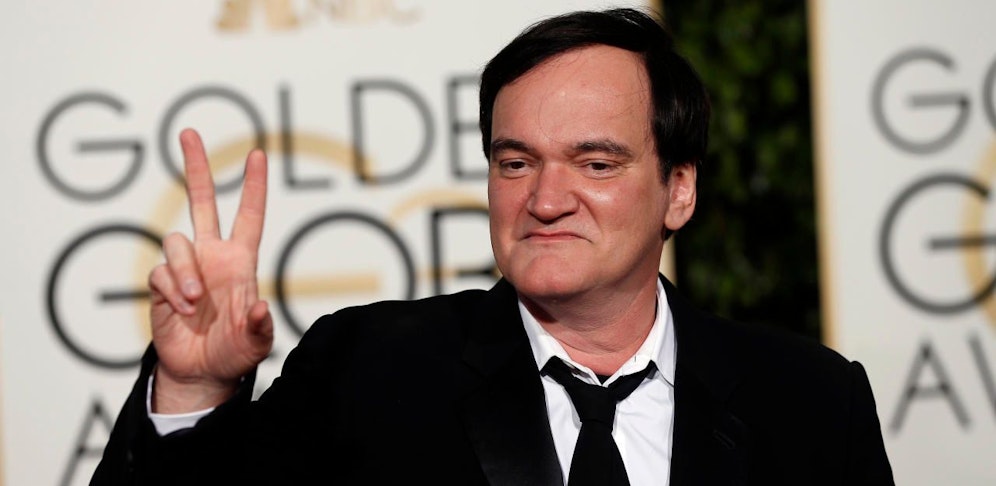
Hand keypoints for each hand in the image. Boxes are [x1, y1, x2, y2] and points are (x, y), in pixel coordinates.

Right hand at [149, 129, 272, 412]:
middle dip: (196, 167)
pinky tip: (184, 309)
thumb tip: (260, 306)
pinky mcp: (162, 285)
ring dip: (186, 271)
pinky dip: (173, 288)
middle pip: (201, 202)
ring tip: (196, 302)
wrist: (203, 372)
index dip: (253, 187)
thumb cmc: (235, 352)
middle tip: (189, 132)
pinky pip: (161, 272)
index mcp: (240, 261)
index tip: (259, 154)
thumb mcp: (256, 342)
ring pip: (177, 242)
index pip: (248, 216)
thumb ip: (260, 326)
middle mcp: (211, 256)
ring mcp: (186, 268)